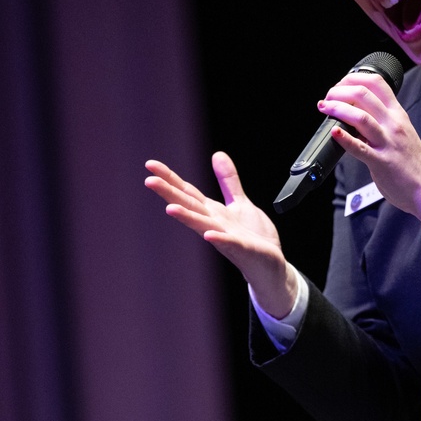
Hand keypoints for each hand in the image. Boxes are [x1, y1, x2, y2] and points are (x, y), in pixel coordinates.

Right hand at [145, 152, 297, 317]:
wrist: (270, 266)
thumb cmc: (253, 238)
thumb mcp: (241, 203)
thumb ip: (228, 181)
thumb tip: (217, 155)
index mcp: (213, 212)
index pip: (187, 192)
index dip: (170, 178)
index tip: (151, 165)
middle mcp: (214, 224)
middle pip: (189, 206)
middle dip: (169, 194)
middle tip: (149, 181)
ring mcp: (227, 237)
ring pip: (203, 225)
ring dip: (186, 217)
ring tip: (170, 209)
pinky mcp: (243, 249)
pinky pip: (230, 244)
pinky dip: (219, 239)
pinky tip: (209, 235)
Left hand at [318, 71, 420, 239]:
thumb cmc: (414, 164)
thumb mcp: (401, 133)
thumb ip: (382, 122)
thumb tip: (356, 115)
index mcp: (398, 115)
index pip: (377, 83)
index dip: (354, 78)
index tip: (341, 84)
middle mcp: (393, 124)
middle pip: (364, 94)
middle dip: (340, 91)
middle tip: (328, 97)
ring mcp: (387, 142)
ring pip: (360, 117)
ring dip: (337, 109)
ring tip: (325, 108)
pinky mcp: (381, 162)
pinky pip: (359, 148)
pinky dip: (344, 138)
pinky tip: (333, 132)